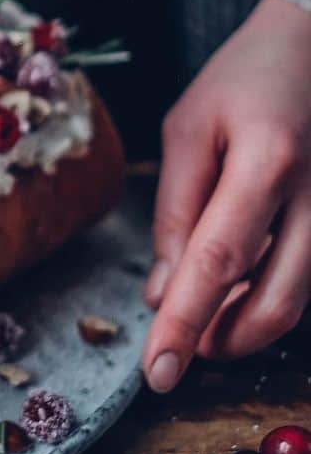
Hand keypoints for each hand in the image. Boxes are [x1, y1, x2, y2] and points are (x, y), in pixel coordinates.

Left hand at [142, 0, 310, 390]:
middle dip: (221, 341)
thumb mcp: (189, 131)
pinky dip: (265, 298)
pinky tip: (231, 290)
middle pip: (276, 301)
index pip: (218, 260)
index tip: (158, 372)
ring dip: (243, 326)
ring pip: (297, 300)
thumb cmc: (244, 81)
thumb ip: (175, 211)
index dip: (186, 323)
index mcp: (268, 161)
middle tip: (177, 350)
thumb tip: (162, 292)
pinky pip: (306, 277)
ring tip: (199, 321)